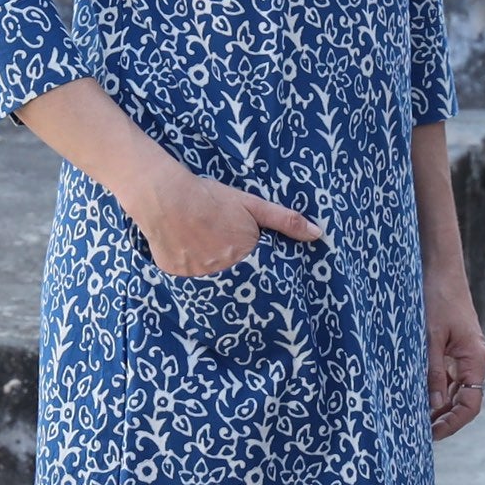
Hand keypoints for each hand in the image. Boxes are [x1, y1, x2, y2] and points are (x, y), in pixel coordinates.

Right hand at [129, 168, 322, 277]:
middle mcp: (224, 274)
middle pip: (239, 284)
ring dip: (216, 277)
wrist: (166, 197)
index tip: (258, 266)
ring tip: (209, 256)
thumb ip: (286, 221)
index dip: (261, 270)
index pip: (262, 276)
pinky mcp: (177, 279)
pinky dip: (193, 276)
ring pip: (215, 286)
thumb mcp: (253, 205)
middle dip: (239, 276)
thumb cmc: (211, 199)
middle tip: (227, 257)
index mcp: (246, 258)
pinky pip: (190, 285)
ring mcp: (198, 280)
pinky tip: (190, 257)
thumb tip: (318, 234)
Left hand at [424, 267, 484, 439]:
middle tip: (419, 432)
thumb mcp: (430, 338)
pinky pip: (449, 375)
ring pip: (456, 390)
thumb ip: (434, 372)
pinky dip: (436, 387)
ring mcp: (466, 355)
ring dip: (439, 404)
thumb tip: (435, 406)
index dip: (453, 423)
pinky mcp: (455, 348)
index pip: (471, 405)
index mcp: (476, 360)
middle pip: (464, 401)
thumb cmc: (437, 298)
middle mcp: (475, 360)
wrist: (441, 268)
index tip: (432, 435)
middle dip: (444, 418)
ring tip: (415, 417)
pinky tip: (418, 394)